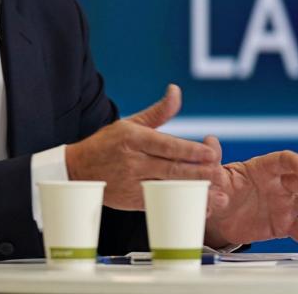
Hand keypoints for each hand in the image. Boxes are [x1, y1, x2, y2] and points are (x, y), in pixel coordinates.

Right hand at [64, 84, 223, 209]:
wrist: (77, 169)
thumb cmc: (107, 143)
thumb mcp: (130, 123)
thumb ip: (158, 112)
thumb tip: (176, 91)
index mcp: (133, 138)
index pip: (166, 145)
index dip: (189, 150)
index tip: (210, 153)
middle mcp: (133, 161)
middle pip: (171, 169)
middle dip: (198, 173)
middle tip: (220, 174)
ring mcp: (132, 183)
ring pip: (168, 189)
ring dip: (194, 193)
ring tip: (217, 196)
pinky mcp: (132, 201)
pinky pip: (160, 204)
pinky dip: (180, 206)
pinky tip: (198, 206)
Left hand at [204, 140, 297, 256]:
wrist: (219, 214)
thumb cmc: (219, 188)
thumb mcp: (214, 176)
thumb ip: (214, 163)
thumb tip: (210, 141)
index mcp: (262, 168)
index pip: (282, 160)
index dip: (293, 161)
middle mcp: (279, 184)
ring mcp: (285, 204)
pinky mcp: (285, 224)